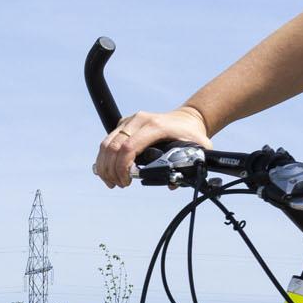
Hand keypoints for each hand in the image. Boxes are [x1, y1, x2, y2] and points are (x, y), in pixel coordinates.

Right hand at [93, 105, 212, 187]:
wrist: (186, 118)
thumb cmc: (191, 134)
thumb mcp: (198, 148)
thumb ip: (191, 165)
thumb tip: (172, 184)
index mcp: (155, 126)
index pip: (129, 147)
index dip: (122, 167)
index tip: (127, 181)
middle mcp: (139, 120)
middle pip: (113, 146)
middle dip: (112, 170)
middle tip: (118, 184)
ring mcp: (130, 121)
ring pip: (107, 143)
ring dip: (105, 165)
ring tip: (111, 181)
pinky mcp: (124, 124)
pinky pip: (108, 141)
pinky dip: (104, 158)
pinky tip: (107, 172)